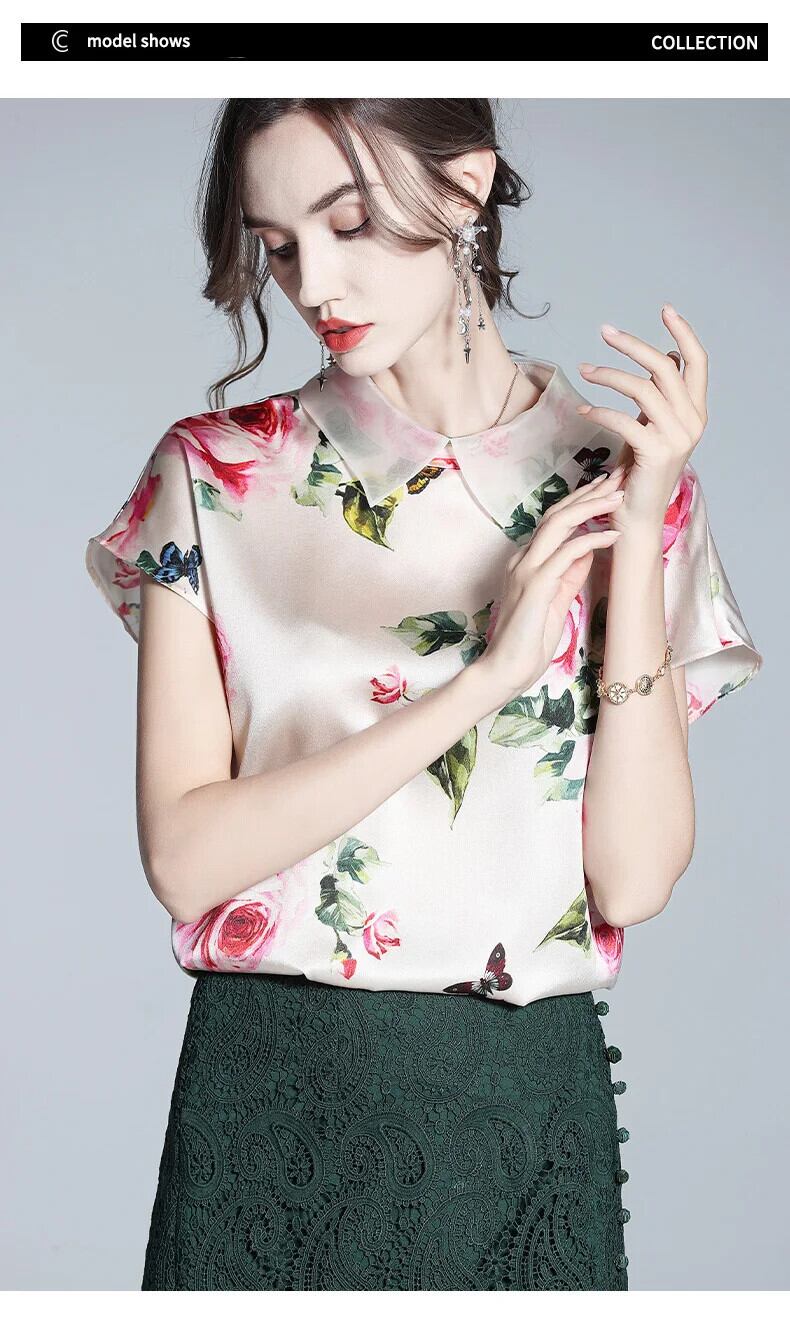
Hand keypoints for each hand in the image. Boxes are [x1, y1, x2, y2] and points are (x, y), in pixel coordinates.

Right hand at [475, 473, 625, 706]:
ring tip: (619, 495)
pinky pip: (566, 554)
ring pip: (559, 525)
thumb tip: (589, 549)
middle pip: (557, 513)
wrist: (504, 671)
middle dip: (590, 492)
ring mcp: (526, 570)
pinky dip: (590, 540)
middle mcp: (523, 559)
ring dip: (592, 507)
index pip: (555, 521)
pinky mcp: (534, 585)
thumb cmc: (528, 642)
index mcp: (527, 562)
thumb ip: (570, 574)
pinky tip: (612, 535)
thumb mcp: (556, 601)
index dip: (582, 501)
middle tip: (619, 475)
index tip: (608, 487)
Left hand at [576, 304, 708, 530]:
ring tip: (584, 369)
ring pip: (643, 388)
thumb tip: (666, 357)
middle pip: (665, 368)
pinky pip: (624, 418)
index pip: (698, 363)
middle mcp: (692, 421)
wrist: (637, 515)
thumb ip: (662, 395)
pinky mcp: (654, 452)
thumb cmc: (640, 470)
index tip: (665, 310)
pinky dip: (600, 409)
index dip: (684, 333)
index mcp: (696, 412)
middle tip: (605, 332)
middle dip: (633, 345)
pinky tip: (582, 409)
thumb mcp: (654, 425)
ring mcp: (676, 437)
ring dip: (609, 374)